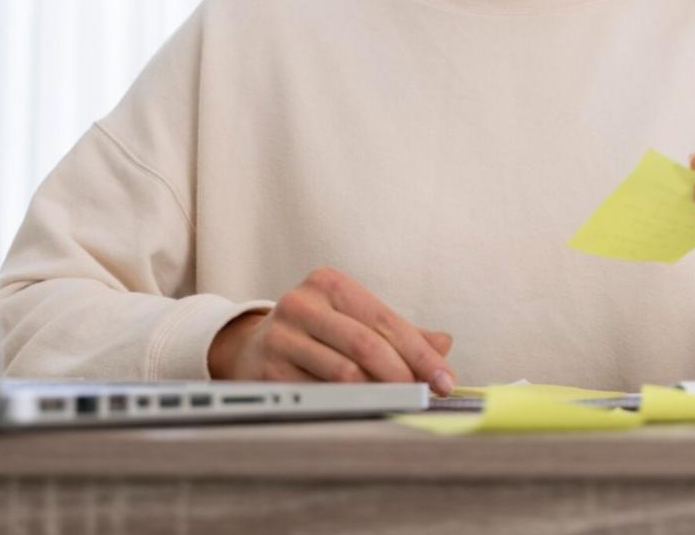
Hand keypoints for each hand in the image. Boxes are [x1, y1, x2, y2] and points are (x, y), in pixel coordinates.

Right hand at [207, 266, 456, 394]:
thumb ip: (397, 333)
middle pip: (366, 345)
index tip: (445, 380)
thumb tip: (443, 344)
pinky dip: (346, 406)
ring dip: (377, 394)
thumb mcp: (353, 321)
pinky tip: (360, 411)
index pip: (385, 320)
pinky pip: (318, 395)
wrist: (249, 348)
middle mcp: (302, 303)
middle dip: (403, 376)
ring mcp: (280, 336)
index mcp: (330, 283)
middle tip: (424, 397)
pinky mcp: (266, 370)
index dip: (420, 353)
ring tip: (395, 404)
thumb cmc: (314, 334)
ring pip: (343, 373)